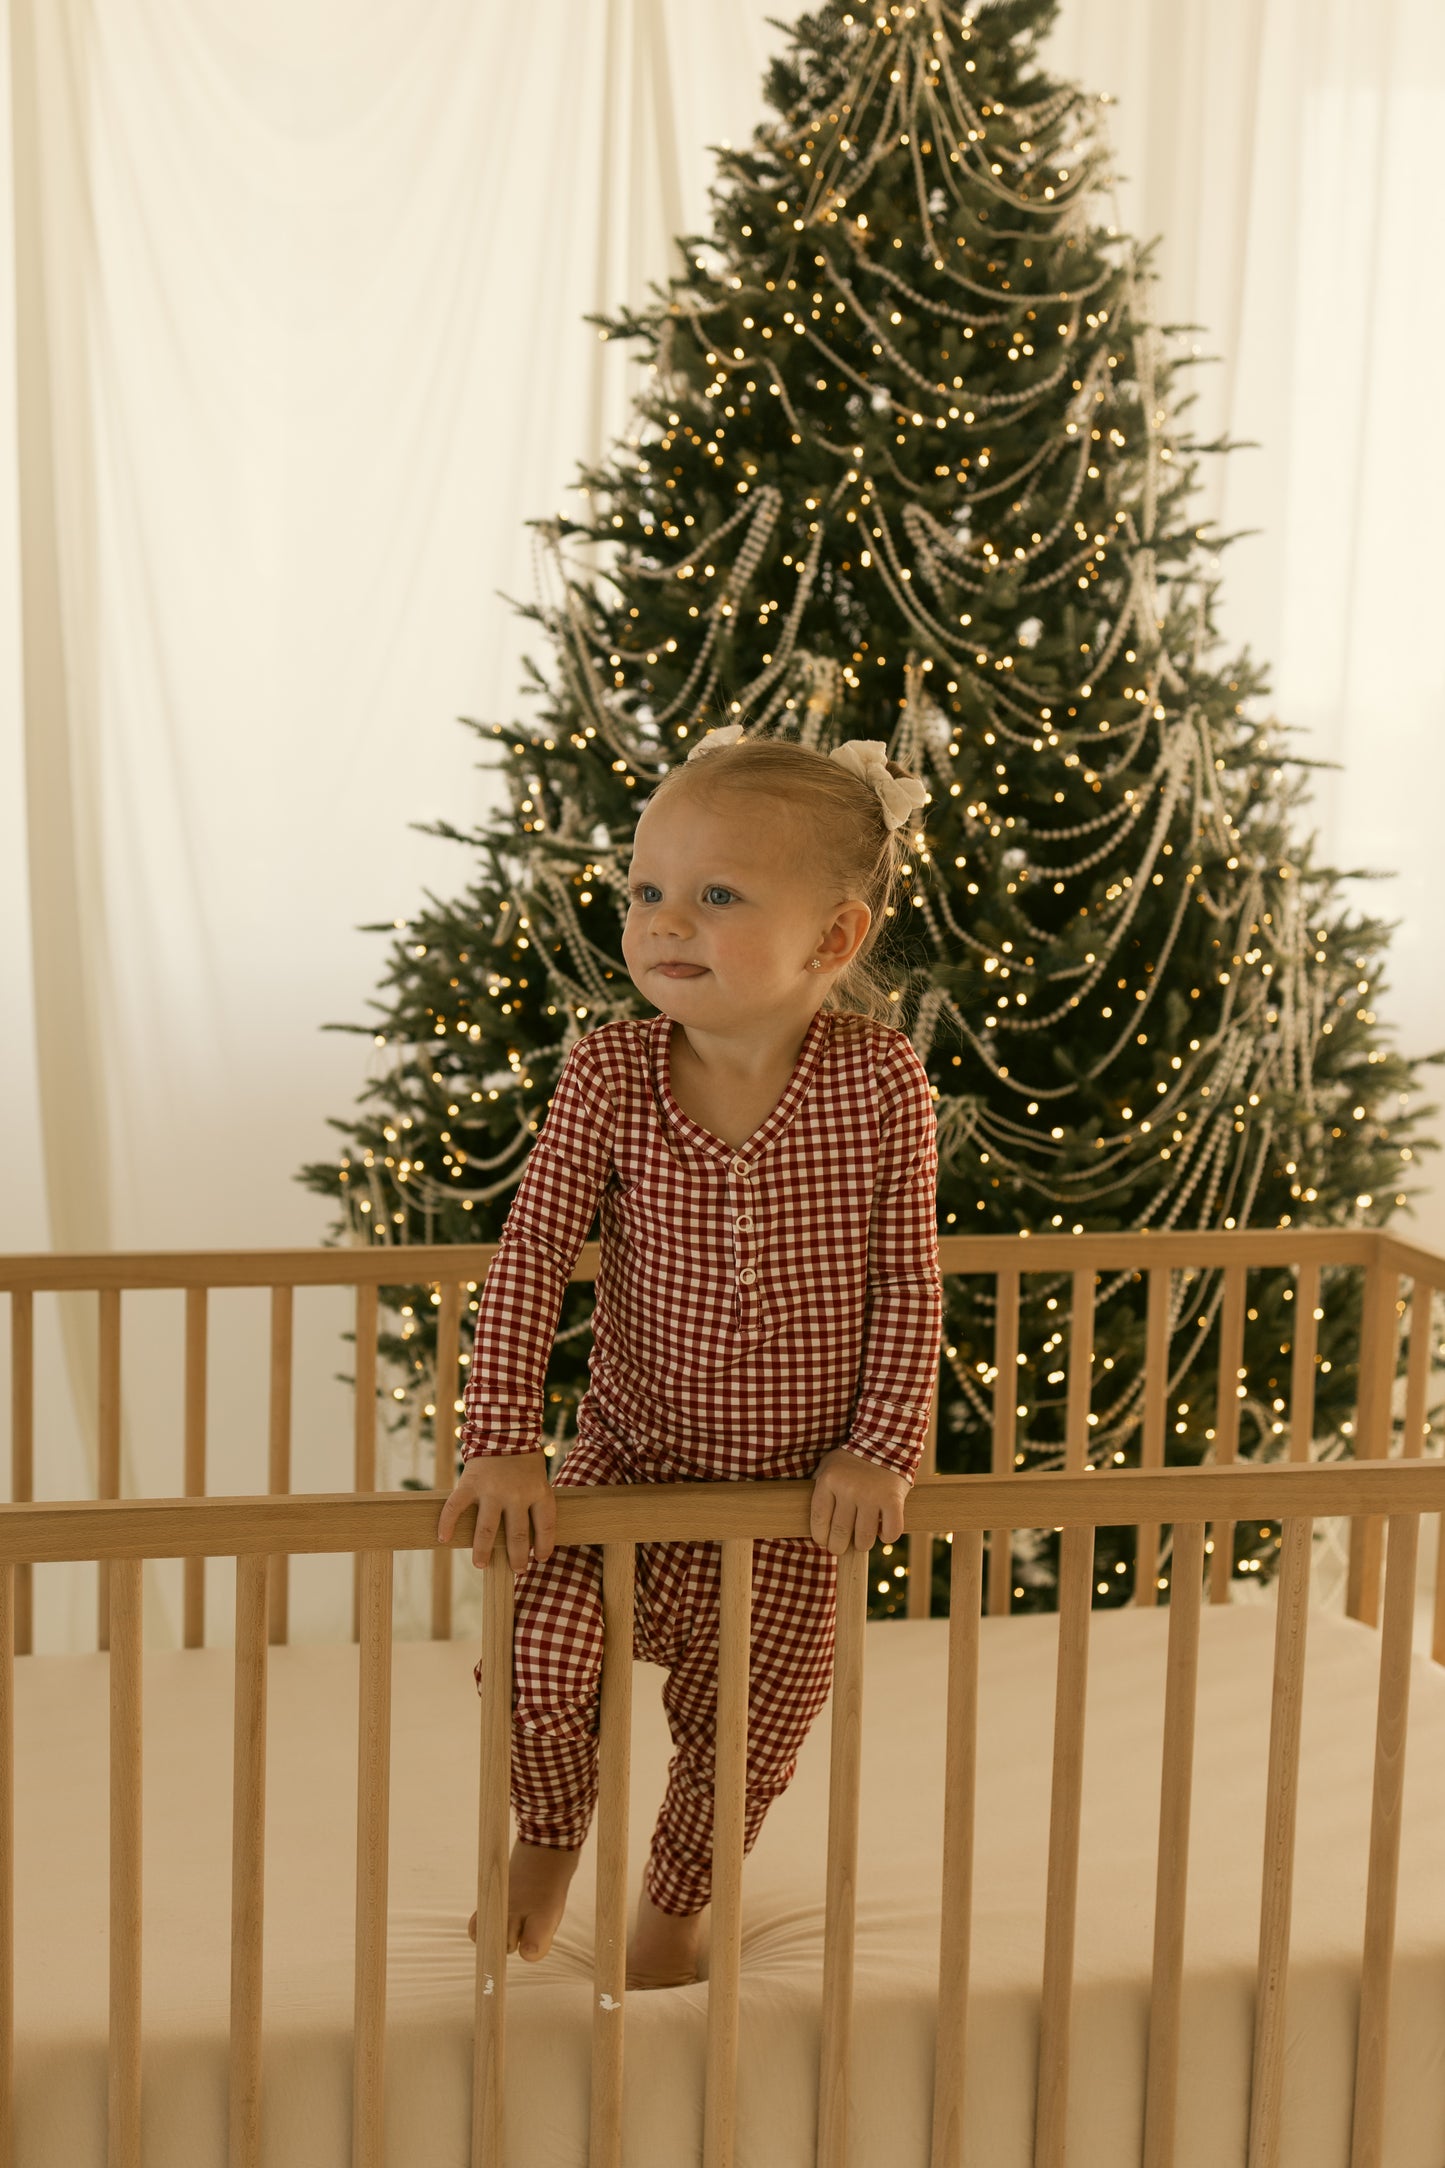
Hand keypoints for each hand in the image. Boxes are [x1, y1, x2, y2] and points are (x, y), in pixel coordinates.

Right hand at [436, 1450, 555, 1572]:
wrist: (504, 1428)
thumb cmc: (524, 1459)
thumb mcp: (539, 1479)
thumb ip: (535, 1503)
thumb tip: (532, 1538)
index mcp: (538, 1492)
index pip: (545, 1526)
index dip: (544, 1545)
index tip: (540, 1558)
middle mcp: (516, 1494)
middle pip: (517, 1535)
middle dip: (516, 1557)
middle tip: (515, 1570)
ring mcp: (492, 1490)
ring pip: (487, 1529)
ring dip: (483, 1550)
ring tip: (481, 1564)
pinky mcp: (470, 1484)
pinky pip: (456, 1507)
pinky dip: (447, 1524)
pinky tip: (443, 1538)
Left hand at [809, 1448, 907, 1554]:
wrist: (884, 1441)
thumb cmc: (851, 1460)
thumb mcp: (828, 1467)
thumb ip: (819, 1488)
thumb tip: (810, 1517)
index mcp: (829, 1481)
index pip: (819, 1521)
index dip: (821, 1538)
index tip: (824, 1541)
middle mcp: (849, 1489)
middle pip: (840, 1533)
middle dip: (838, 1547)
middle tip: (841, 1547)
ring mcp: (872, 1495)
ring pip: (864, 1538)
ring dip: (862, 1544)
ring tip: (861, 1540)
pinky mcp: (893, 1500)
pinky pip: (890, 1532)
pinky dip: (886, 1537)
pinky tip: (882, 1531)